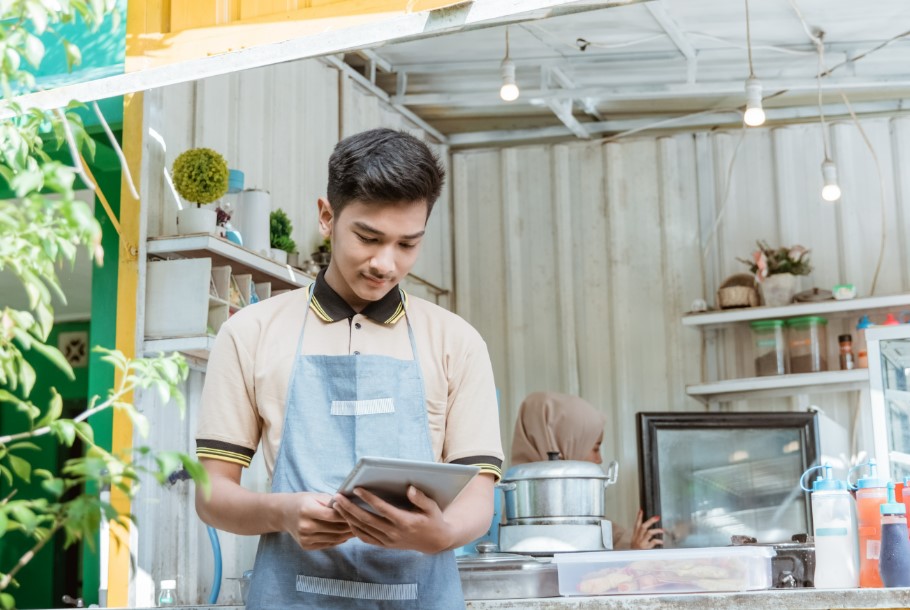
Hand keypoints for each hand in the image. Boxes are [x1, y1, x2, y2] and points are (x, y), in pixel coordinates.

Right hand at [281, 492, 353, 549]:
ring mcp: (305, 538)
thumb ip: (332, 502)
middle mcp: (304, 526)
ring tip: (358, 529)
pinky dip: (339, 541)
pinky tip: (346, 535)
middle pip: (335, 529)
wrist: (283, 514)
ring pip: (334, 539)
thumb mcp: (316, 496)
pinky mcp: (306, 546)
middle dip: (350, 526)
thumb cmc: (303, 502)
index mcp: (307, 510)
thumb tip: (352, 505)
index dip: (347, 514)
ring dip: (348, 535)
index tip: (358, 512)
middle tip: (364, 522)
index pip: (332, 515)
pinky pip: (328, 544)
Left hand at [332, 486, 454, 553]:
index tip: (357, 488)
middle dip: (350, 508)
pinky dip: (354, 529)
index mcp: (405, 522)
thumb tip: (409, 488)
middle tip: (338, 496)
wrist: (435, 542)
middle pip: (367, 520)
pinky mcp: (385, 545)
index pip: (382, 509)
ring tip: (337, 505)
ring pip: (363, 529)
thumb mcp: (432, 507)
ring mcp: (388, 541)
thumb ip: (421, 498)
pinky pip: (365, 538)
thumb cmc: (433, 520)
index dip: (369, 499)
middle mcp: (394, 533)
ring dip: (348, 517)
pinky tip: (346, 519)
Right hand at [630, 509, 663, 549]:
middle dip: (650, 521)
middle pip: (643, 526)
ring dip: (656, 530)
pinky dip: (658, 541)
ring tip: (662, 530)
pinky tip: (662, 541)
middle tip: (657, 517)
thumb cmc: (635, 549)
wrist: (632, 558)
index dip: (639, 517)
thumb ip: (640, 534)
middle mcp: (638, 537)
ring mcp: (642, 542)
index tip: (641, 510)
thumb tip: (647, 527)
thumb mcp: (635, 540)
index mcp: (635, 534)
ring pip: (649, 533)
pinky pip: (653, 542)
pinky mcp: (646, 548)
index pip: (636, 524)